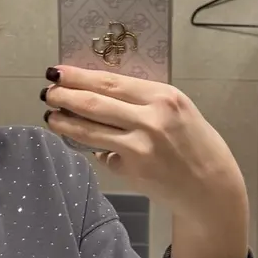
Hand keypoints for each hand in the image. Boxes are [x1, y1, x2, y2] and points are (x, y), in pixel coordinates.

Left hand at [42, 65, 246, 226]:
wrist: (211, 186)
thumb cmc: (193, 142)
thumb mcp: (174, 110)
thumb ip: (140, 101)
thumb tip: (94, 93)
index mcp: (163, 96)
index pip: (110, 82)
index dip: (78, 77)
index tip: (57, 72)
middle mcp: (152, 118)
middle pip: (94, 103)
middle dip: (64, 96)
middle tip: (47, 93)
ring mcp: (141, 146)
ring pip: (90, 130)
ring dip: (64, 122)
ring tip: (50, 116)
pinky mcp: (133, 169)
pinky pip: (103, 153)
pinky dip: (91, 147)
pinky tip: (80, 142)